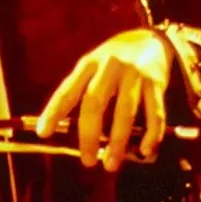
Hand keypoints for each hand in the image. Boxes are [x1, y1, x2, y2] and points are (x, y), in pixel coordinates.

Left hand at [34, 28, 172, 171]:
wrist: (151, 37)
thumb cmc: (114, 60)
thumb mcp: (93, 65)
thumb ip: (80, 90)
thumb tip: (64, 129)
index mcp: (88, 64)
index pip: (67, 90)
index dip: (53, 112)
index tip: (43, 133)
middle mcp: (110, 67)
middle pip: (95, 104)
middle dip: (89, 135)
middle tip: (87, 161)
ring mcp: (135, 74)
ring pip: (125, 112)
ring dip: (118, 142)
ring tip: (111, 164)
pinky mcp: (157, 81)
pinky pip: (155, 112)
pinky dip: (151, 134)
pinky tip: (144, 151)